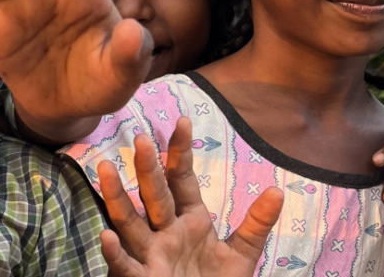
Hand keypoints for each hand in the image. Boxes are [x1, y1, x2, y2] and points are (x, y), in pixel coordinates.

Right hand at [98, 117, 283, 276]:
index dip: (181, 152)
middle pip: (155, 195)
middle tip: (142, 139)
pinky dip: (115, 254)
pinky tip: (106, 237)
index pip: (182, 179)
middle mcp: (166, 232)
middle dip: (148, 168)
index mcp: (190, 220)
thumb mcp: (241, 255)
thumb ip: (256, 224)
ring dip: (117, 196)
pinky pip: (126, 267)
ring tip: (105, 168)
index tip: (183, 121)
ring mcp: (152, 255)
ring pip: (129, 222)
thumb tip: (278, 191)